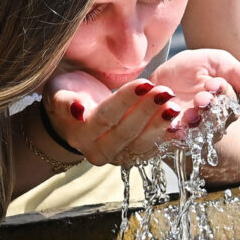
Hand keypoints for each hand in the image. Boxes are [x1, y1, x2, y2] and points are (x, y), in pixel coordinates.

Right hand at [43, 71, 180, 167]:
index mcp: (80, 135)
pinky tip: (180, 123)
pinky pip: (152, 149)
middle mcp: (99, 152)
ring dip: (160, 125)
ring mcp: (118, 157)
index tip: (145, 83)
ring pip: (142, 145)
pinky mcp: (134, 155)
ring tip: (174, 105)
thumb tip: (77, 109)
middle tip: (165, 92)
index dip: (126, 101)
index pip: (106, 118)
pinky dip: (167, 137)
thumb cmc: (68, 95)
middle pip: (126, 133)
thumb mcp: (58, 92)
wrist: (74, 114)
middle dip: (147, 111)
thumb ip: (64, 101)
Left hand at [149, 49, 239, 129]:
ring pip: (199, 132)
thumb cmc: (189, 69)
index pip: (231, 101)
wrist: (156, 80)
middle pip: (218, 120)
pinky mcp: (173, 136)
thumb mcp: (215, 62)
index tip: (214, 84)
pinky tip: (171, 122)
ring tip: (187, 112)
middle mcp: (213, 119)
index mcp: (226, 101)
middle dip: (209, 108)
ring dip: (194, 122)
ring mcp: (193, 129)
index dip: (223, 93)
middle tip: (201, 98)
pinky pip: (176, 138)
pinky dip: (174, 130)